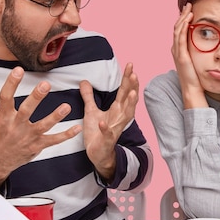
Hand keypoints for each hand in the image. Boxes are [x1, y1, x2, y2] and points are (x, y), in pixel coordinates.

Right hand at [0, 66, 81, 187]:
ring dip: (55, 117)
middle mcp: (16, 126)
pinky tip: (77, 127)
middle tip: (46, 84)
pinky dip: (66, 135)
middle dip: (36, 98)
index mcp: (4, 116)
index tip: (18, 70)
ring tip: (66, 107)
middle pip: (27, 110)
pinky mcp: (38, 146)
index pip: (6, 97)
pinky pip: (54, 140)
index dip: (11, 84)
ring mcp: (28, 137)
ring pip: (43, 126)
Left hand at [80, 62, 138, 182]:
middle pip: (128, 100)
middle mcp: (119, 117)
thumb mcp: (91, 110)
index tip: (131, 65)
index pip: (124, 91)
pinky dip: (106, 128)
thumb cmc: (96, 131)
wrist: (97, 153)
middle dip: (132, 87)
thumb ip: (89, 96)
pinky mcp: (106, 140)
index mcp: (117, 109)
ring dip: (129, 105)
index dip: (127, 79)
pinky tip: (103, 122)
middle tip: (134, 74)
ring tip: (131, 94)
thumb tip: (84, 81)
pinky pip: (107, 134)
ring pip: (125, 116)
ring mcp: (114, 128)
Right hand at [172, 3, 206, 108]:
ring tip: (188, 8)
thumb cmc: (198, 79)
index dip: (184, 19)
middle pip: (177, 27)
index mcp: (180, 51)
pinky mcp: (181, 55)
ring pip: (177, 30)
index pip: (180, 31)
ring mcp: (177, 52)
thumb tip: (215, 43)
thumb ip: (203, 52)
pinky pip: (180, 37)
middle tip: (189, 4)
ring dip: (183, 17)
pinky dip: (183, 26)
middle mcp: (176, 50)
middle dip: (183, 15)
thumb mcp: (200, 62)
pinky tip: (188, 19)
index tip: (191, 10)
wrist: (193, 91)